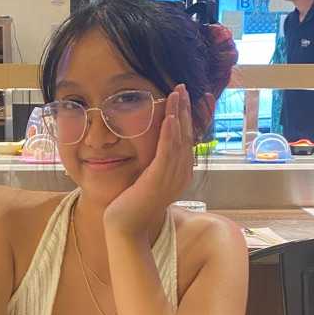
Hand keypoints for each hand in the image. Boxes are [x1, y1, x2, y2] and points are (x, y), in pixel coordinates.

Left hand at [103, 84, 193, 236]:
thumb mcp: (149, 179)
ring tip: (177, 93)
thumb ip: (156, 164)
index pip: (187, 139)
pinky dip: (168, 133)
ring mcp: (172, 178)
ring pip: (178, 139)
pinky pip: (166, 152)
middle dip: (185, 109)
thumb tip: (157, 147)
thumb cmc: (133, 204)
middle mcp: (181, 174)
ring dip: (178, 114)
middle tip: (183, 87)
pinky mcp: (158, 180)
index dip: (188, 116)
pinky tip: (169, 117)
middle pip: (186, 135)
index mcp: (181, 173)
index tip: (188, 97)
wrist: (125, 227)